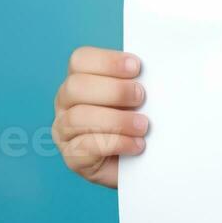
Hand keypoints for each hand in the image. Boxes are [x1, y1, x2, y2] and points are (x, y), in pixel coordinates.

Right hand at [52, 46, 147, 187]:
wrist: (137, 163)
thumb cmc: (136, 122)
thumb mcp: (138, 97)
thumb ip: (138, 82)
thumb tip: (157, 72)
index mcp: (80, 79)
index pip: (80, 59)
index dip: (108, 61)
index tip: (136, 67)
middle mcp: (66, 102)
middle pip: (76, 87)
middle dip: (114, 90)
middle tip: (141, 97)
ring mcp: (64, 131)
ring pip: (78, 117)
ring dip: (117, 120)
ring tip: (143, 126)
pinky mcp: (73, 157)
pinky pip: (87, 146)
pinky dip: (117, 143)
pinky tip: (137, 145)